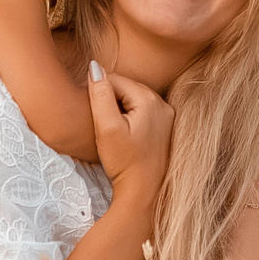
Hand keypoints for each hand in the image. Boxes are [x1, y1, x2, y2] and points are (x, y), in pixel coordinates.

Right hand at [88, 62, 172, 198]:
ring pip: (133, 100)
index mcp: (149, 99)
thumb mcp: (106, 128)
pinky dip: (129, 117)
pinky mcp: (165, 128)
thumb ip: (100, 95)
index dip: (97, 92)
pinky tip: (124, 135)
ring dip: (119, 109)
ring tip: (111, 131)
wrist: (144, 193)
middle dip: (110, 100)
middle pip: (126, 88)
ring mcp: (166, 116)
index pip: (114, 79)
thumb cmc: (123, 162)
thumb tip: (94, 66)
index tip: (91, 114)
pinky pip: (142, 112)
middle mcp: (163, 103)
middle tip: (101, 124)